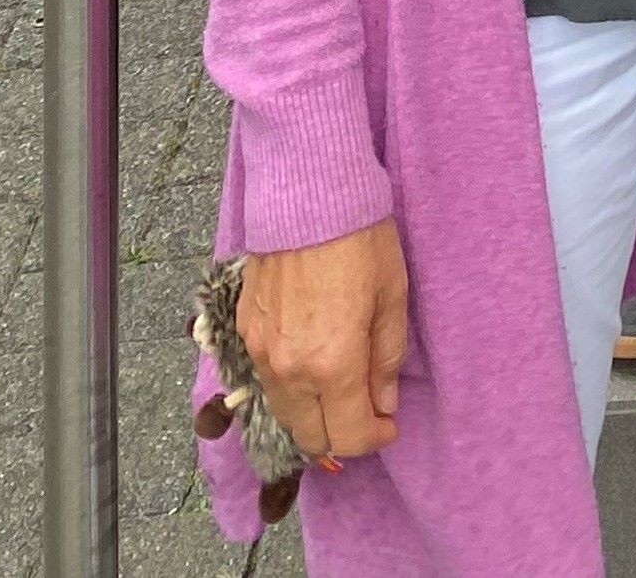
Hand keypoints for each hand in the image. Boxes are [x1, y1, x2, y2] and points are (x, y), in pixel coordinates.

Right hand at [239, 218, 408, 464]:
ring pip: (283, 411)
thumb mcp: (391, 298)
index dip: (373, 438)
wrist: (308, 196)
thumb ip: (386, 359)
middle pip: (309, 436)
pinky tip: (309, 365)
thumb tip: (383, 404)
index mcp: (331, 365)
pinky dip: (288, 387)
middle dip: (340, 436)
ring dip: (311, 415)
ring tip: (339, 392)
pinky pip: (265, 378)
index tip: (389, 425)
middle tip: (365, 414)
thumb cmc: (362, 241)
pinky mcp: (244, 331)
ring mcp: (259, 352)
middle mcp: (288, 370)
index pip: (348, 436)